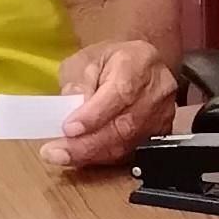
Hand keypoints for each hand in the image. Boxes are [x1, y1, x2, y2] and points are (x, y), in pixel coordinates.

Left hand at [46, 37, 179, 168]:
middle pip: (124, 126)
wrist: (140, 65)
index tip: (68, 129)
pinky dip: (103, 157)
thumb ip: (77, 84)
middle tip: (55, 152)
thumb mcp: (85, 61)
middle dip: (86, 144)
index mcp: (139, 62)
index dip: (94, 116)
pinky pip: (131, 153)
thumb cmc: (111, 61)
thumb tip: (69, 113)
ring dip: (91, 154)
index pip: (120, 93)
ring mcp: (162, 114)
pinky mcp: (160, 133)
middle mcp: (157, 90)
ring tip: (63, 156)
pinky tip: (83, 156)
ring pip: (127, 144)